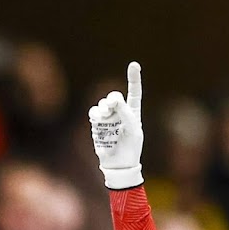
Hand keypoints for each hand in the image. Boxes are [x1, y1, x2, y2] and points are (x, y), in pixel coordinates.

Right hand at [88, 61, 144, 188]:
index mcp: (133, 113)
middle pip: (114, 97)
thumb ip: (125, 112)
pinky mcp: (97, 124)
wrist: (119, 164)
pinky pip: (94, 113)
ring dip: (103, 107)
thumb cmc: (130, 148)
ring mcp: (108, 118)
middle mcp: (120, 112)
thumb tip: (114, 98)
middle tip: (112, 104)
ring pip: (102, 104)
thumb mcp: (132, 130)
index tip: (134, 65)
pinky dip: (95, 114)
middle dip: (112, 99)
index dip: (134, 78)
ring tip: (105, 114)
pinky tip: (98, 118)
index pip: (134, 92)